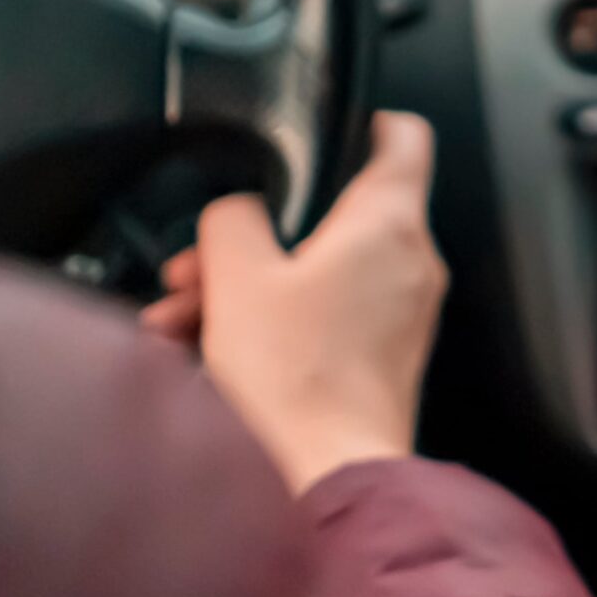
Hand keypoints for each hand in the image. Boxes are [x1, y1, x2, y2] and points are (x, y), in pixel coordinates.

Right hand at [142, 112, 447, 491]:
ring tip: (187, 315)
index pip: (402, 138)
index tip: (331, 126)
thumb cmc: (296, 383)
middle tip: (205, 259)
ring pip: (317, 272)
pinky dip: (270, 323)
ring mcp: (400, 314)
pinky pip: (322, 318)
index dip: (365, 120)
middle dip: (259, 233)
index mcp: (388, 224)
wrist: (324, 476)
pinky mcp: (380, 358)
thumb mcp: (238, 276)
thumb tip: (235, 211)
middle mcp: (408, 264)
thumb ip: (232, 219)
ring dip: (249, 285)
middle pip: (334, 216)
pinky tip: (207, 350)